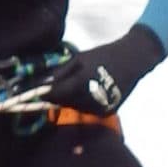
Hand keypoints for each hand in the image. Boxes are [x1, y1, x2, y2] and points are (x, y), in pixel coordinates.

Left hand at [43, 24, 161, 116]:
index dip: (44, 94)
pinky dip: (83, 104)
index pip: (56, 93)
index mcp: (83, 80)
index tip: (34, 93)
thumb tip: (42, 83)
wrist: (133, 59)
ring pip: (76, 108)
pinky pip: (88, 110)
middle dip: (57, 97)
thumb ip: (60, 72)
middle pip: (65, 102)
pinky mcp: (108, 111)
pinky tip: (86, 92)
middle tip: (52, 89)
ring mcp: (101, 106)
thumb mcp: (79, 58)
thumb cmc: (103, 55)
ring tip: (74, 86)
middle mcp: (92, 96)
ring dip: (70, 100)